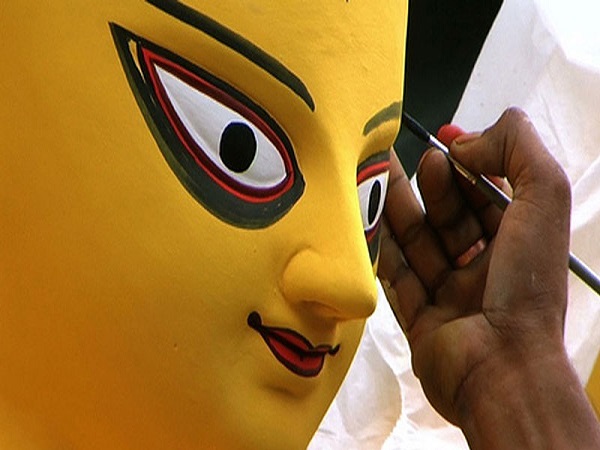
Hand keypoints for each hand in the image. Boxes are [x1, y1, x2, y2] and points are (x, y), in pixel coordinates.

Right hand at [378, 108, 599, 447]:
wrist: (501, 368)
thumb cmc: (527, 286)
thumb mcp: (544, 198)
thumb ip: (518, 150)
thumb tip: (468, 140)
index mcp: (518, 243)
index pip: (487, 195)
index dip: (467, 165)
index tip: (444, 141)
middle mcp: (485, 268)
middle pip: (449, 217)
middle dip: (428, 185)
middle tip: (403, 157)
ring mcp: (450, 294)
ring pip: (417, 244)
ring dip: (397, 210)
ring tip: (376, 177)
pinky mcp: (419, 318)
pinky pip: (396, 277)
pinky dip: (382, 250)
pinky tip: (367, 223)